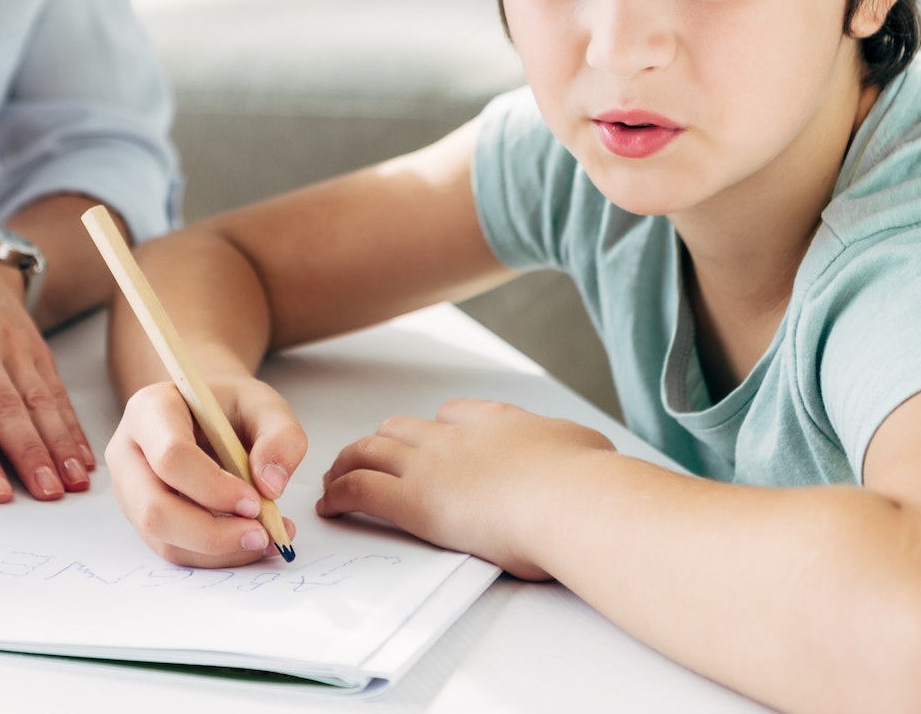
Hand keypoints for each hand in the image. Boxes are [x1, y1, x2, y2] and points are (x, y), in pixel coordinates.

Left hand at [0, 246, 94, 502]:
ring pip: (38, 399)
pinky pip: (56, 388)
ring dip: (59, 443)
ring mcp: (10, 345)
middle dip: (29, 454)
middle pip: (5, 409)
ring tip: (74, 480)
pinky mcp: (35, 345)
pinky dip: (71, 424)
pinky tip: (83, 453)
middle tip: (46, 492)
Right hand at [108, 374, 303, 566]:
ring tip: (265, 538)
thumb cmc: (230, 407)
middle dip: (212, 533)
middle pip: (155, 509)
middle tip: (262, 534)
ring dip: (218, 550)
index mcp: (150, 410)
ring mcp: (130, 491)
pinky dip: (217, 556)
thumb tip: (271, 486)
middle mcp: (128, 453)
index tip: (256, 501)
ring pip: (164, 539)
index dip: (214, 487)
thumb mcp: (264, 404)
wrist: (207, 415)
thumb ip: (280, 436)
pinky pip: (175, 551)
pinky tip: (249, 542)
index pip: (171, 457)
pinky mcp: (142, 520)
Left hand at [317, 399, 614, 577]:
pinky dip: (340, 494)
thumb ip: (573, 446)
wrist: (573, 501)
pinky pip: (362, 490)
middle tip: (369, 458)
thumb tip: (586, 450)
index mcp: (499, 422)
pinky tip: (330, 505)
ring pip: (372, 451)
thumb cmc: (589, 485)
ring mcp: (433, 465)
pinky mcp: (416, 502)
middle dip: (383, 443)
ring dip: (349, 462)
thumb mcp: (588, 448)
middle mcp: (458, 436)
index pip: (452, 416)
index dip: (434, 431)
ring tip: (336, 477)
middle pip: (403, 429)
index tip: (428, 444)